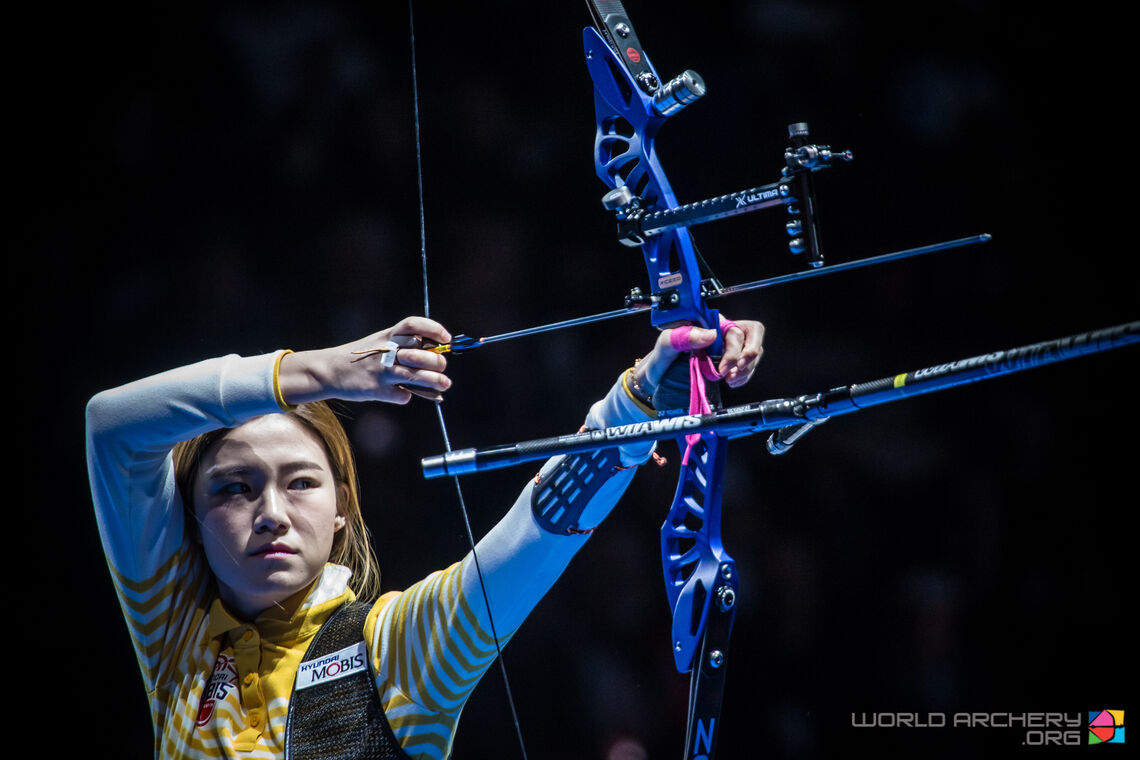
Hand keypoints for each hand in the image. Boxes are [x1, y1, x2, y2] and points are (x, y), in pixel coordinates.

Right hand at [278, 316, 452, 404]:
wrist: (330, 370)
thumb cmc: (362, 357)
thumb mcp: (380, 343)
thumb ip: (404, 348)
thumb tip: (436, 357)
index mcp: (388, 336)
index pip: (414, 325)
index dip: (433, 329)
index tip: (446, 338)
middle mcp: (386, 351)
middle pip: (421, 354)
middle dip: (438, 362)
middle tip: (442, 367)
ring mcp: (381, 371)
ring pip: (417, 376)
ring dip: (436, 381)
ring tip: (444, 384)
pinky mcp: (377, 390)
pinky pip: (402, 396)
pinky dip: (406, 396)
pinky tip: (401, 393)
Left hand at [632, 317, 764, 397]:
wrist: (657, 378)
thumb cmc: (660, 358)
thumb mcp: (665, 344)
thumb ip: (684, 336)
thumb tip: (710, 335)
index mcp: (708, 323)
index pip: (736, 329)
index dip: (736, 349)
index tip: (723, 368)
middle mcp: (720, 333)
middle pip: (751, 338)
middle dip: (747, 358)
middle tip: (731, 374)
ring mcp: (726, 347)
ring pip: (753, 352)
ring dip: (746, 369)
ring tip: (728, 380)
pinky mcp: (728, 362)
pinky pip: (747, 366)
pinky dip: (743, 376)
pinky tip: (730, 382)